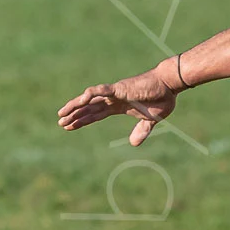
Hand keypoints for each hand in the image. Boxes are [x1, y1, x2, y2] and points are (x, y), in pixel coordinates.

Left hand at [57, 67, 179, 145]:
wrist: (169, 85)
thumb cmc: (162, 98)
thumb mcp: (151, 120)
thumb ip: (141, 130)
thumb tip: (133, 144)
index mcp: (119, 106)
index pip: (96, 114)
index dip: (83, 120)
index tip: (70, 127)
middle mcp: (113, 99)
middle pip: (88, 108)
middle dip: (75, 115)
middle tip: (60, 123)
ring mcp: (115, 93)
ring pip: (89, 99)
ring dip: (75, 106)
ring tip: (62, 114)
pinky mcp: (120, 88)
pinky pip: (102, 90)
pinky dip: (90, 93)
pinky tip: (81, 99)